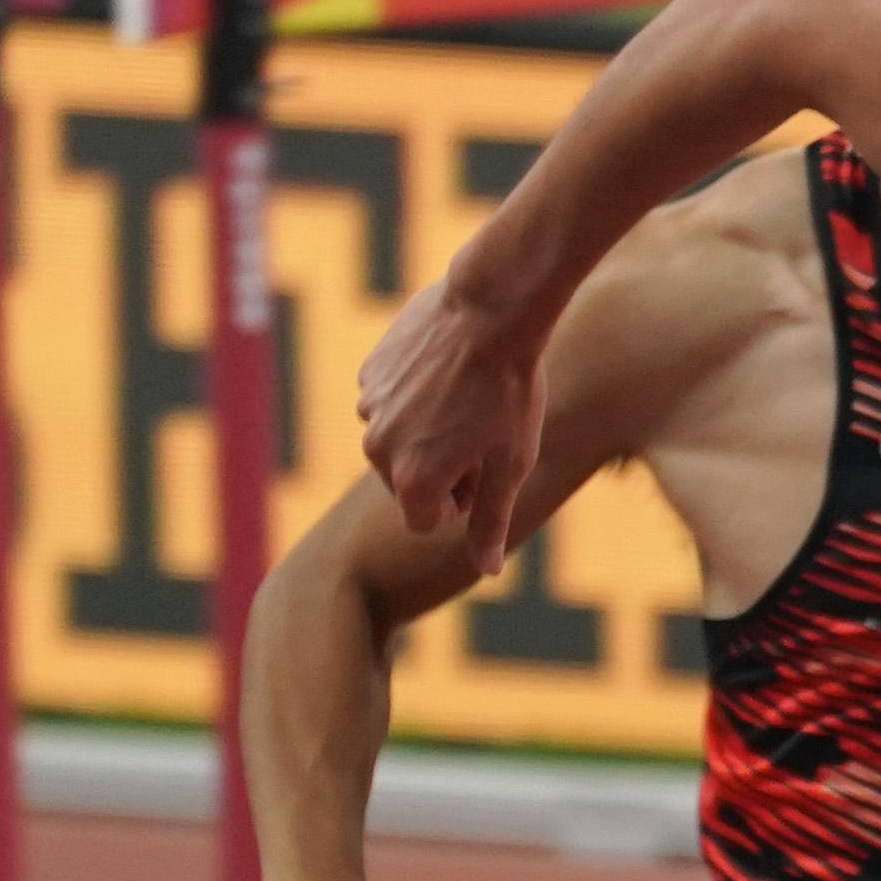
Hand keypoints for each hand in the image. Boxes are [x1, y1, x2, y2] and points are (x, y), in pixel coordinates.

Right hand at [357, 275, 546, 573]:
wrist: (491, 310)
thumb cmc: (511, 393)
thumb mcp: (511, 464)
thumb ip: (491, 521)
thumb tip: (486, 571)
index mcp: (410, 480)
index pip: (427, 520)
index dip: (464, 498)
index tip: (487, 464)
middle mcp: (376, 448)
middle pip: (411, 481)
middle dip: (444, 466)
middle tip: (483, 426)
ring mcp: (368, 406)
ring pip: (401, 439)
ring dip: (430, 429)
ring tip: (468, 395)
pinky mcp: (369, 371)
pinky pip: (393, 401)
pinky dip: (417, 394)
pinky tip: (449, 369)